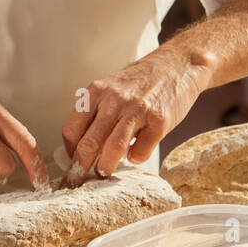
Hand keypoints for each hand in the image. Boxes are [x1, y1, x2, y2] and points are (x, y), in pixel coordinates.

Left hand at [61, 48, 212, 185]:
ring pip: (112, 149)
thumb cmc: (141, 82)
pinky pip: (140, 151)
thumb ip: (95, 113)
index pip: (71, 130)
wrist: (177, 65)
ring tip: (105, 172)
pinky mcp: (160, 120)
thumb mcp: (110, 89)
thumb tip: (77, 147)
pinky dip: (135, 159)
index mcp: (96, 92)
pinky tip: (135, 154)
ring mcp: (138, 110)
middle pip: (89, 143)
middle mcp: (114, 100)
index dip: (69, 152)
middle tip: (79, 181)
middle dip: (80, 168)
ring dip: (106, 166)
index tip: (72, 163)